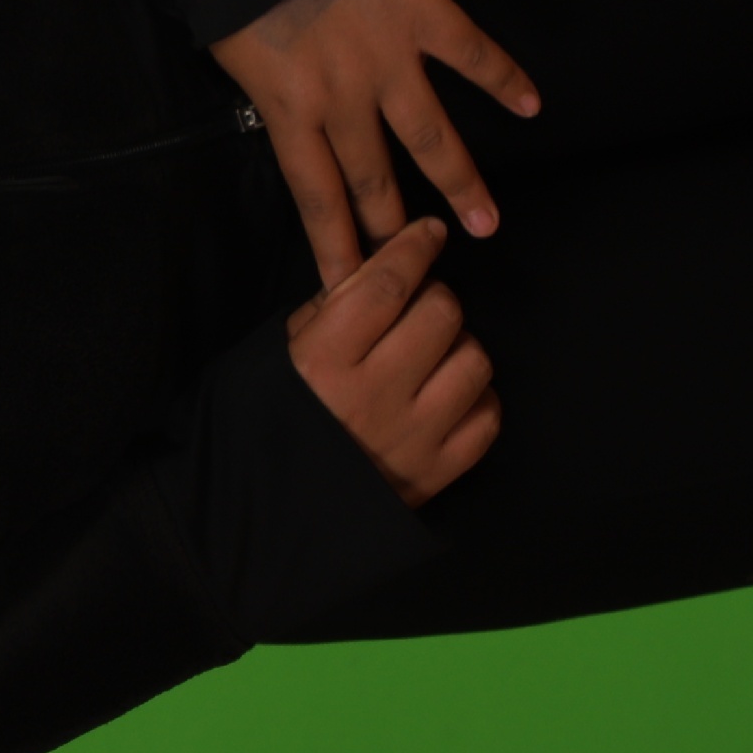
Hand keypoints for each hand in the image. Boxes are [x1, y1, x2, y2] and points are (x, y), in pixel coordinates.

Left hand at [214, 0, 541, 287]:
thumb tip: (284, 113)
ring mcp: (386, 58)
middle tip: (421, 268)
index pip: (315, 199)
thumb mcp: (233, 49)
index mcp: (288, 108)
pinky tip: (531, 103)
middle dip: (397, 231)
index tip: (351, 291)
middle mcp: (342, 98)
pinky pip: (471, 52)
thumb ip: (268, 89)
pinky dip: (503, 77)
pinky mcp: (420, 12)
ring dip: (460, 181)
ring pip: (430, 136)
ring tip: (486, 222)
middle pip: (373, 181)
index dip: (336, 249)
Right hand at [284, 217, 501, 503]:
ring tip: (432, 357)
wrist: (264, 519)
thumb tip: (375, 276)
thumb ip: (324, 316)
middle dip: (434, 297)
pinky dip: (475, 399)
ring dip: (458, 347)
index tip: (428, 233)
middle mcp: (373, 396)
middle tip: (416, 308)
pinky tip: (446, 398)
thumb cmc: (266, 425)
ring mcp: (413, 437)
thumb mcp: (274, 358)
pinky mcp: (439, 474)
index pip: (387, 284)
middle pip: (441, 313)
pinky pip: (488, 415)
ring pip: (474, 360)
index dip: (414, 248)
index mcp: (322, 362)